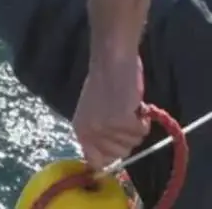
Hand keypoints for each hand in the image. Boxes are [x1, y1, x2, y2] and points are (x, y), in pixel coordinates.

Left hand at [72, 53, 149, 170]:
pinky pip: (142, 130)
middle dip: (127, 138)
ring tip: (125, 106)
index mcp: (80, 130)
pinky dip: (143, 119)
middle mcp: (90, 133)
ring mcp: (105, 128)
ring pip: (134, 142)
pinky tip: (134, 104)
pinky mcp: (121, 121)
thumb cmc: (104, 83)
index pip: (96, 162)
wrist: (111, 61)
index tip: (118, 145)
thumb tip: (106, 160)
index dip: (111, 158)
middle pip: (120, 154)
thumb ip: (98, 134)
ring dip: (135, 126)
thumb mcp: (94, 112)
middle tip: (121, 116)